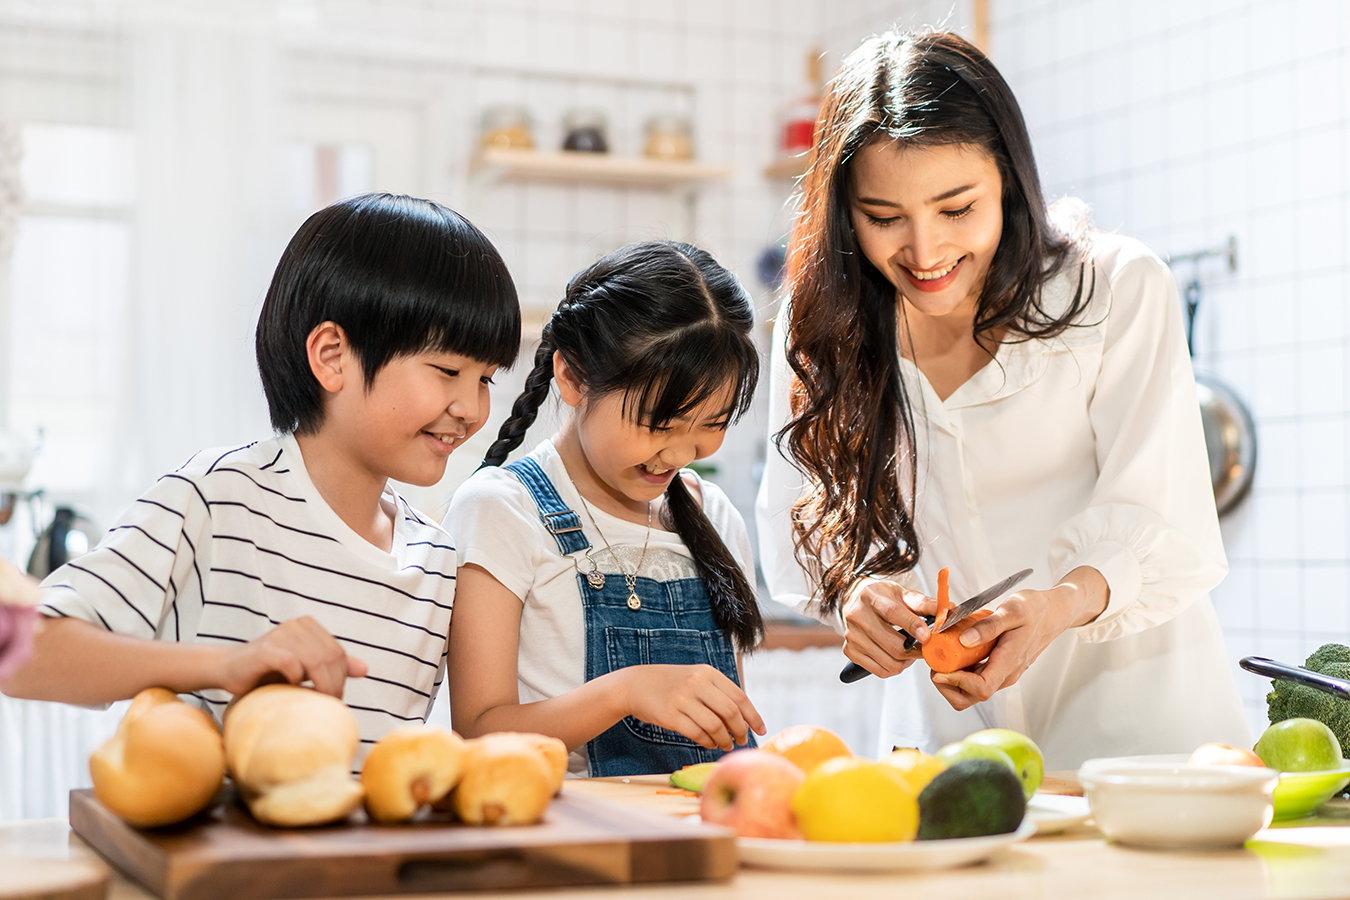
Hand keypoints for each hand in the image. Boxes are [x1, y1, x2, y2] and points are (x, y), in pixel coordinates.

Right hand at [214, 616, 367, 698]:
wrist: (229, 669)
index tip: (335, 698)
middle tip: (328, 704)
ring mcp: (281, 634)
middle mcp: (297, 625)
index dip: (341, 678)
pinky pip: (292, 664)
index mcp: (309, 626)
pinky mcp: (266, 648)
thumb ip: (332, 665)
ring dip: (320, 685)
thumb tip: (365, 669)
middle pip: (330, 657)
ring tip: (316, 702)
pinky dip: (295, 680)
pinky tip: (290, 688)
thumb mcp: (305, 667)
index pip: (338, 653)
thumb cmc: (268, 671)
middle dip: (334, 684)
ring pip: (316, 660)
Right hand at [619, 664, 765, 750]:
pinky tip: (709, 744)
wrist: (636, 685)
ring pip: (715, 726)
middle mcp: (698, 684)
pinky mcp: (671, 715)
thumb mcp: (696, 678)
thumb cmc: (672, 684)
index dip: (753, 716)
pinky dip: (707, 742)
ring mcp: (683, 699)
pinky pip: (697, 734)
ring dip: (724, 740)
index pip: (739, 697)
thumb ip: (718, 694)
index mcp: (708, 673)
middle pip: (730, 713)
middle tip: (741, 740)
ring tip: (725, 744)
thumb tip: (744, 720)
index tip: (760, 730)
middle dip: (740, 731)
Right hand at [841, 579, 933, 677]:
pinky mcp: (850, 650)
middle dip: (916, 651)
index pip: (892, 613)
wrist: (854, 599)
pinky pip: (879, 671)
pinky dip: (893, 668)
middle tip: (927, 649)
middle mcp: (857, 615)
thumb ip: (926, 603)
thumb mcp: (903, 593)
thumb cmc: (883, 597)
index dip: (912, 626)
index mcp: (872, 596)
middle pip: (893, 644)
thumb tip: (949, 611)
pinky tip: (896, 657)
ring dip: (906, 662)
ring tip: (910, 652)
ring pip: (888, 662)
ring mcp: (852, 635)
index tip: (928, 636)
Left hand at [930, 566, 1108, 710]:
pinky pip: (976, 679)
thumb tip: (965, 641)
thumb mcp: (1012, 610)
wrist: (1054, 613)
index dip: (957, 683)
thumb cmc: (1036, 610)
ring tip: (941, 656)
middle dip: (948, 686)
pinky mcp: (999, 668)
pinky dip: (960, 672)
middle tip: (936, 663)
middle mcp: (1006, 674)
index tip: (940, 668)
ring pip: (972, 691)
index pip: (981, 688)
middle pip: (972, 697)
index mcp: (1009, 663)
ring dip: (951, 680)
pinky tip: (953, 652)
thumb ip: (988, 626)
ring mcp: (1003, 673)